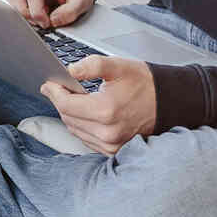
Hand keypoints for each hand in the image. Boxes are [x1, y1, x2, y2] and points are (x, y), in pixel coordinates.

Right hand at [6, 0, 96, 27]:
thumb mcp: (82, 2)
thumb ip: (70, 13)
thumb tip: (52, 21)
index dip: (37, 13)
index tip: (46, 24)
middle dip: (25, 13)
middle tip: (40, 22)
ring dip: (21, 12)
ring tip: (39, 16)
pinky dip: (21, 10)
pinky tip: (35, 12)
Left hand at [39, 55, 156, 154]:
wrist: (168, 102)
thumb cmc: (144, 84)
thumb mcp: (118, 66)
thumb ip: (91, 66)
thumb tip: (70, 71)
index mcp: (106, 111)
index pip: (66, 104)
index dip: (54, 92)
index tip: (48, 84)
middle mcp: (107, 132)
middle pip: (67, 117)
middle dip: (61, 101)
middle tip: (59, 88)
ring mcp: (110, 144)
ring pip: (74, 129)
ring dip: (69, 114)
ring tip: (74, 99)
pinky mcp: (112, 150)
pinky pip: (85, 138)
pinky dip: (81, 126)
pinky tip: (85, 113)